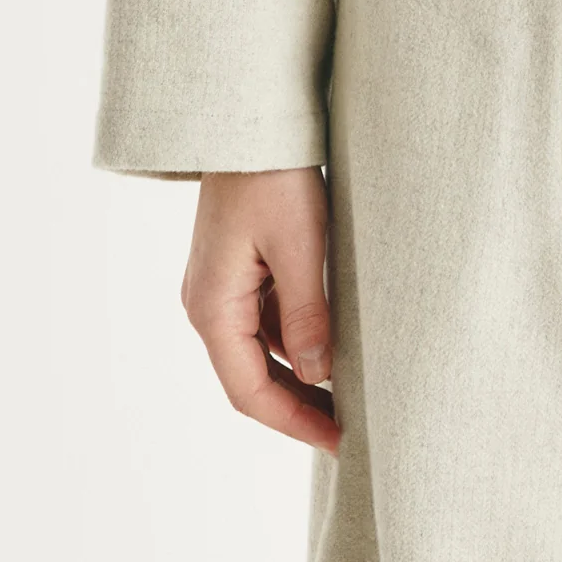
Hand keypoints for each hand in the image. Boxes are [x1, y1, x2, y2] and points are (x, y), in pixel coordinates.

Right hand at [180, 167, 340, 453]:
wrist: (250, 120)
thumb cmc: (273, 176)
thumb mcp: (300, 247)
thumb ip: (308, 316)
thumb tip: (320, 376)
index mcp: (212, 307)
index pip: (249, 392)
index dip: (295, 423)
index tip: (340, 441)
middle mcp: (208, 304)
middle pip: (251, 379)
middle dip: (299, 408)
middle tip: (352, 429)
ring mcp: (221, 288)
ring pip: (260, 354)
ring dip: (301, 378)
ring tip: (353, 395)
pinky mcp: (239, 271)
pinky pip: (265, 324)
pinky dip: (298, 344)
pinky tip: (337, 349)